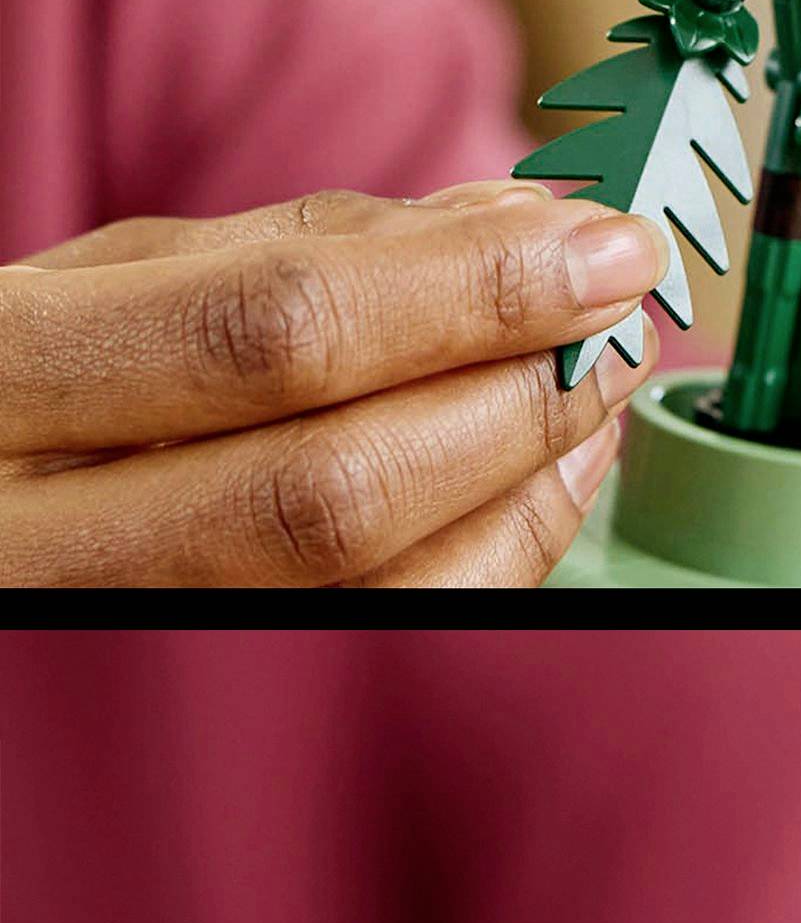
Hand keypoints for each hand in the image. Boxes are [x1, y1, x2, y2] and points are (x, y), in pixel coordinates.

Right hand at [0, 185, 673, 586]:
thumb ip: (303, 251)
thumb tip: (514, 225)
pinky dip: (497, 551)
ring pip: (377, 589)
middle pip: (338, 486)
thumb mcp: (113, 282)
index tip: (596, 246)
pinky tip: (542, 476)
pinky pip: (392, 642)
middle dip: (514, 388)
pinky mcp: (213, 697)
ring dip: (527, 476)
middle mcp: (39, 541)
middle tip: (621, 313)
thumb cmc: (35, 382)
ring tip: (592, 384)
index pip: (274, 338)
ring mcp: (121, 640)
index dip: (466, 293)